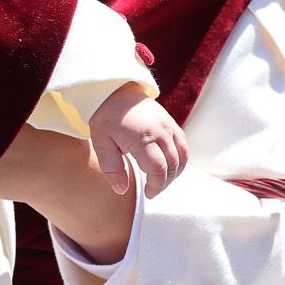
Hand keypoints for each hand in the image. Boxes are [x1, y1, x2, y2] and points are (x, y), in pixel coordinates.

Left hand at [87, 82, 187, 197]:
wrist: (115, 91)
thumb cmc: (106, 118)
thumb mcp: (101, 143)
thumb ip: (112, 168)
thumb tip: (121, 190)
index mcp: (142, 138)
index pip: (158, 169)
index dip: (156, 186)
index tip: (148, 193)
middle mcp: (160, 131)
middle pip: (173, 165)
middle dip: (165, 183)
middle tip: (152, 190)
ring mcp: (169, 126)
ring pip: (183, 156)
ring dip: (175, 173)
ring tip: (160, 181)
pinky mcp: (172, 123)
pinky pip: (183, 145)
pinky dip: (180, 160)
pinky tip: (168, 167)